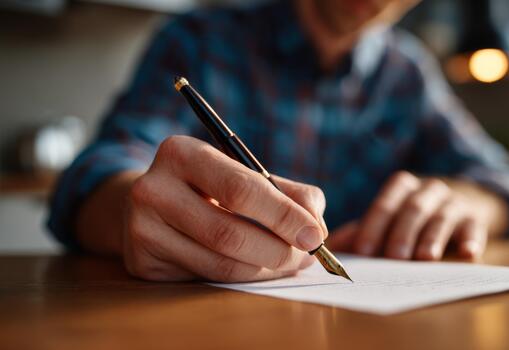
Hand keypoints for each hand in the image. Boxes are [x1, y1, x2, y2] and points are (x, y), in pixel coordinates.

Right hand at [122, 135, 326, 281]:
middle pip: (229, 234)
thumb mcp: (247, 174)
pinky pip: (206, 280)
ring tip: (289, 264)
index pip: (241, 190)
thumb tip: (317, 230)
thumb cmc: (213, 187)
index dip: (284, 216)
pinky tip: (256, 270)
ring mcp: (142, 229)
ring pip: (220, 264)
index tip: (315, 237)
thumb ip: (290, 194)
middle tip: (306, 258)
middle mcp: (153, 188)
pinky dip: (241, 280)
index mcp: (182, 153)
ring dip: (265, 271)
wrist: (153, 202)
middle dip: (278, 251)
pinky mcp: (143, 263)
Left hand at [327, 171, 506, 259]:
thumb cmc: (412, 219)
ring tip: (425, 258)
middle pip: (413, 209)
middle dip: (402, 234)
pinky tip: (468, 254)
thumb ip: (362, 233)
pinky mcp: (476, 218)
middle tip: (394, 258)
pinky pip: (474, 227)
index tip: (363, 252)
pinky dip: (471, 239)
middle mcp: (428, 190)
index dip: (373, 227)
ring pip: (442, 217)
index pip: (385, 204)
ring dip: (432, 237)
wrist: (459, 207)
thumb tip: (330, 251)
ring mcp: (454, 202)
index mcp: (402, 188)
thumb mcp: (388, 221)